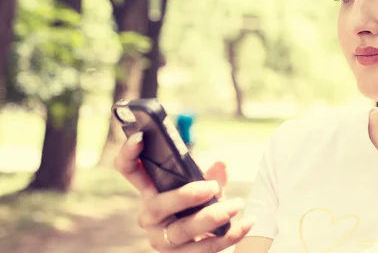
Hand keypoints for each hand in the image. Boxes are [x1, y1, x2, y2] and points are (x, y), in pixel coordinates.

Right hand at [114, 132, 253, 251]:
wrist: (206, 240)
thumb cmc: (200, 205)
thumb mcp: (205, 186)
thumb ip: (213, 175)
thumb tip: (221, 163)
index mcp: (150, 190)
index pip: (129, 169)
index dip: (129, 153)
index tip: (141, 136)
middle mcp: (150, 215)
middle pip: (159, 205)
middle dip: (186, 196)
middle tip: (212, 187)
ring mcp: (162, 239)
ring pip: (183, 230)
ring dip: (213, 216)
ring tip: (237, 204)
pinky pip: (206, 247)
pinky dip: (231, 235)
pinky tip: (248, 223)